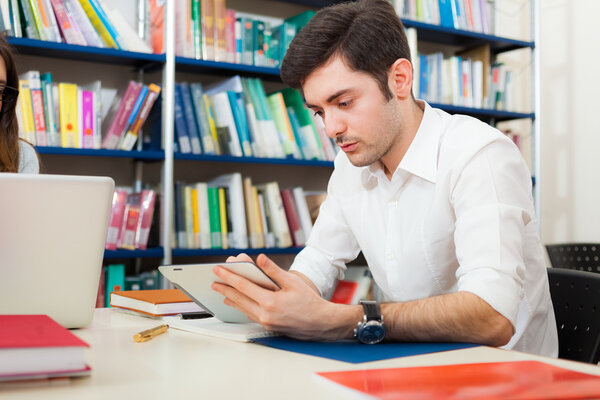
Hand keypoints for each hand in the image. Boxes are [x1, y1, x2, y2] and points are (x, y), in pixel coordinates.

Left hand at [212, 254, 357, 339]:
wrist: (320, 323)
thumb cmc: (309, 301)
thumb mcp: (292, 282)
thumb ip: (273, 271)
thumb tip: (260, 259)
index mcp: (270, 302)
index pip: (243, 286)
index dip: (229, 276)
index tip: (218, 269)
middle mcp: (265, 314)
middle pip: (238, 298)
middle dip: (224, 288)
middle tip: (213, 280)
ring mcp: (265, 322)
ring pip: (242, 308)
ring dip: (230, 298)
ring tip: (221, 290)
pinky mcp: (268, 326)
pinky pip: (249, 314)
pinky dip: (240, 306)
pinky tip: (236, 302)